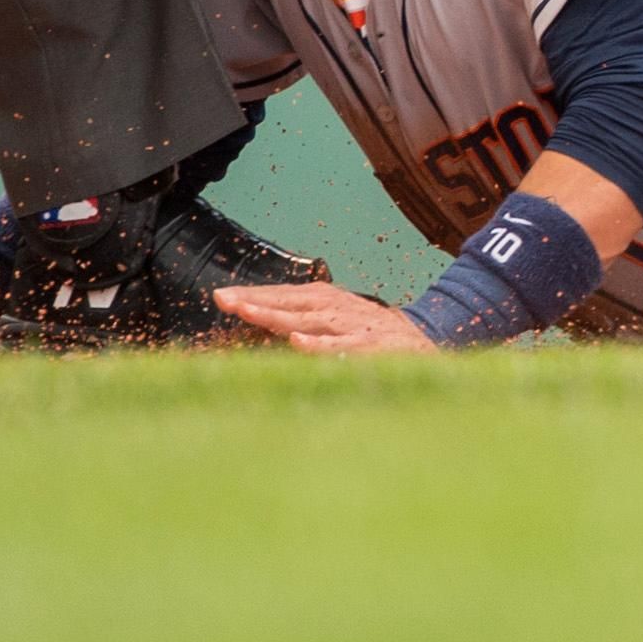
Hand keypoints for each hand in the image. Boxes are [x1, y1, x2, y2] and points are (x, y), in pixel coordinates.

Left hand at [215, 281, 435, 353]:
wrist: (422, 341)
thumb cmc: (366, 333)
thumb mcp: (332, 320)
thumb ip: (299, 322)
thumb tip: (258, 322)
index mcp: (322, 300)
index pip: (281, 295)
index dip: (252, 295)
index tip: (220, 297)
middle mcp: (333, 307)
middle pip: (288, 302)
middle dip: (255, 301)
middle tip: (224, 300)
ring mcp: (350, 324)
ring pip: (308, 320)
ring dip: (277, 316)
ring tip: (248, 312)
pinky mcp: (368, 345)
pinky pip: (340, 347)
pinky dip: (319, 345)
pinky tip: (297, 343)